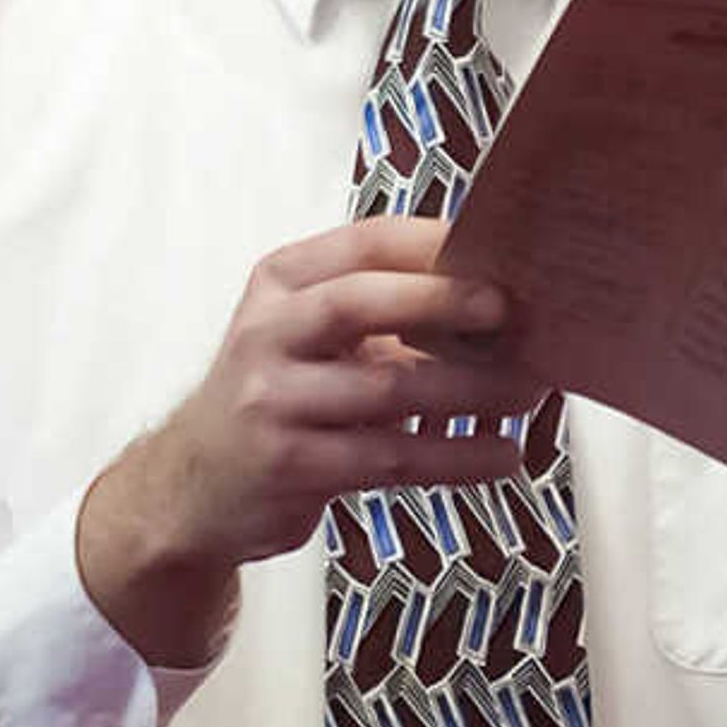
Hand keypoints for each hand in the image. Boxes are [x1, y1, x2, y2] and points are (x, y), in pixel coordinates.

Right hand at [78, 217, 548, 666]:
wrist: (197, 483)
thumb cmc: (278, 394)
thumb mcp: (306, 332)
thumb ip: (381, 309)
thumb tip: (498, 297)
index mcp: (279, 283)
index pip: (361, 244)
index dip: (432, 243)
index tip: (499, 247)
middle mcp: (267, 332)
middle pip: (358, 304)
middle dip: (440, 301)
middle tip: (510, 309)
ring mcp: (273, 400)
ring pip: (385, 389)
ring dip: (469, 390)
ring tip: (530, 392)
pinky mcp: (290, 465)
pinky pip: (389, 458)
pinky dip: (455, 457)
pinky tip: (501, 454)